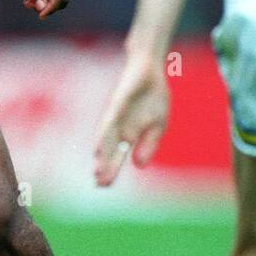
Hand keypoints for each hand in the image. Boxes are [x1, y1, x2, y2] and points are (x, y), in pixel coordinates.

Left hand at [94, 51, 169, 185]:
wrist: (151, 69)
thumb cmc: (153, 97)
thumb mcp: (158, 125)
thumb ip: (148, 145)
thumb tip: (138, 165)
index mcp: (130, 133)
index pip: (118, 155)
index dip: (111, 169)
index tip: (103, 186)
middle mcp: (120, 126)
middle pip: (110, 150)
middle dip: (105, 166)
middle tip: (98, 184)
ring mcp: (118, 115)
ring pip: (108, 137)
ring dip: (103, 154)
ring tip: (97, 170)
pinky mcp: (118, 102)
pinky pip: (111, 119)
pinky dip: (105, 133)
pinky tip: (99, 146)